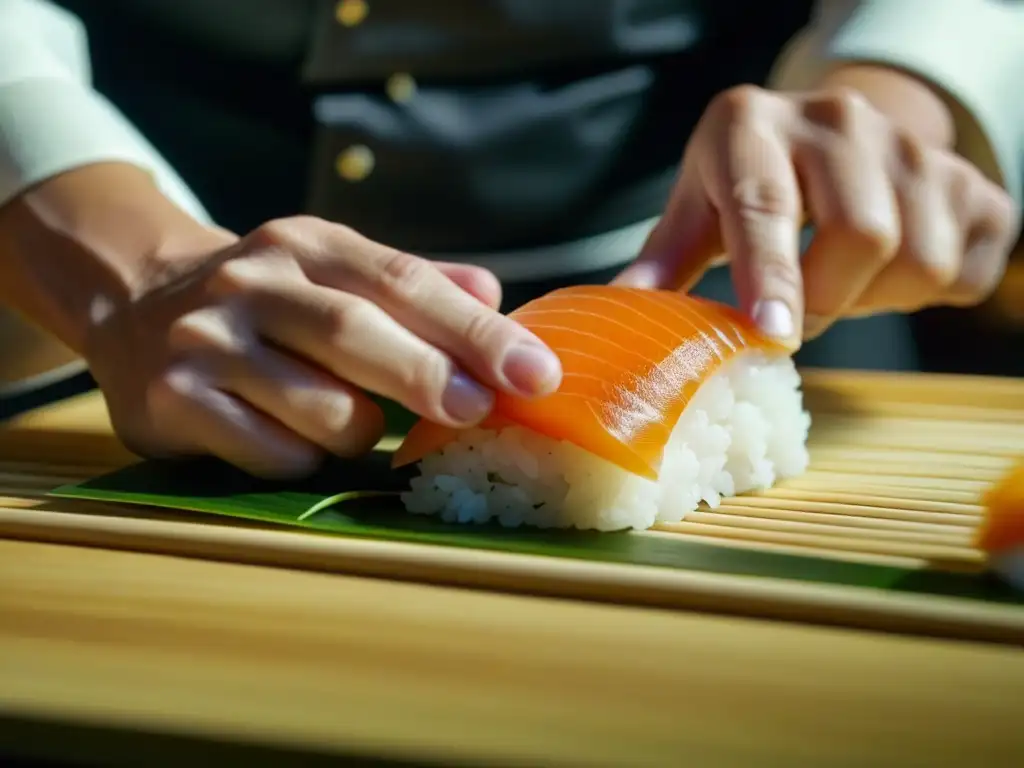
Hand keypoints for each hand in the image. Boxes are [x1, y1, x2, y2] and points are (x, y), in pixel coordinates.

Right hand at [84, 217, 561, 477]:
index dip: (474, 332)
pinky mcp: (173, 400)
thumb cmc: (271, 301)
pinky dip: (305, 459)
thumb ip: (415, 284)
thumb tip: (492, 294)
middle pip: (357, 334)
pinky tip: (295, 441)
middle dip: (429, 377)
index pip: (404, 283)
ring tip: (354, 422)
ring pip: (319, 408)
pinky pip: (271, 452)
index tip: (534, 373)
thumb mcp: (338, 270)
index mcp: (309, 245)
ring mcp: (208, 341)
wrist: (136, 302)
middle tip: (481, 410)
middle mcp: (254, 283)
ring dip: (360, 430)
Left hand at [615, 85, 1020, 342]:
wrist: (835, 134)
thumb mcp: (700, 205)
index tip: (772, 331)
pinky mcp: (972, 183)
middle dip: (826, 298)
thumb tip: (620, 307)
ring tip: (839, 282)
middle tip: (798, 313)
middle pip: (862, 234)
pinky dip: (927, 295)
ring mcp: (914, 146)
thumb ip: (665, 258)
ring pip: (918, 260)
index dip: (771, 273)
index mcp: (752, 125)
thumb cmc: (751, 178)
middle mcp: (839, 119)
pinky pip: (963, 271)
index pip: (766, 204)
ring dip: (875, 299)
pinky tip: (887, 274)